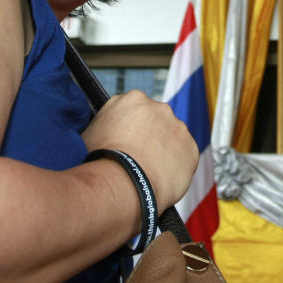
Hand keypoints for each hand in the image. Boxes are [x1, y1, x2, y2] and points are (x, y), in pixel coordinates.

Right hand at [81, 90, 198, 209]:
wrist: (121, 183)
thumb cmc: (99, 162)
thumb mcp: (91, 131)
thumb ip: (106, 123)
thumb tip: (107, 130)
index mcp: (133, 99)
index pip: (136, 111)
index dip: (131, 130)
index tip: (128, 144)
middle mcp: (159, 107)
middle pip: (157, 122)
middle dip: (151, 137)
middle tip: (139, 159)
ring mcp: (177, 127)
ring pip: (173, 139)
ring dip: (165, 151)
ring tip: (149, 172)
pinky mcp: (191, 147)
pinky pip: (185, 157)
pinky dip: (177, 167)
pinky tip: (161, 178)